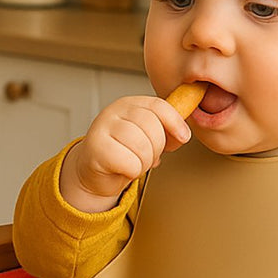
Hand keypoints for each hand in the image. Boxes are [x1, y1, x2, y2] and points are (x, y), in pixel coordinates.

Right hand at [60, 95, 190, 211]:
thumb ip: (165, 131)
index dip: (175, 121)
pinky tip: (123, 169)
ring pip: (142, 146)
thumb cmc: (123, 153)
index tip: (183, 137)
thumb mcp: (147, 137)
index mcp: (129, 104)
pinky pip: (130, 163)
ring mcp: (102, 128)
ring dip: (144, 162)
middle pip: (152, 126)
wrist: (94, 172)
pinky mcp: (96, 149)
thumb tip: (182, 134)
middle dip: (157, 148)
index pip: (158, 105)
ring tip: (134, 162)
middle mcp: (114, 111)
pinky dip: (132, 171)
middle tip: (147, 156)